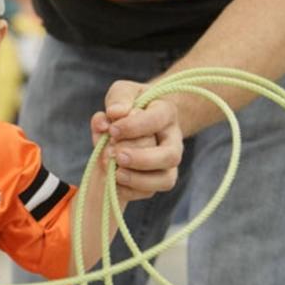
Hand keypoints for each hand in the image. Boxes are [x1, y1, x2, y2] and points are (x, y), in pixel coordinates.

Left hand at [91, 80, 181, 200]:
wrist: (135, 122)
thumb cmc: (129, 105)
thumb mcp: (122, 92)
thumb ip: (118, 98)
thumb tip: (115, 113)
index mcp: (166, 113)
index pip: (157, 120)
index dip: (133, 126)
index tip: (112, 129)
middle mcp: (173, 140)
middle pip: (170, 156)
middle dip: (141, 159)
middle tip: (115, 155)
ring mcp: (168, 163)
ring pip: (166, 179)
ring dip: (138, 179)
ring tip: (115, 172)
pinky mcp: (157, 179)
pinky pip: (150, 192)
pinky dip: (130, 190)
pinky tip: (114, 181)